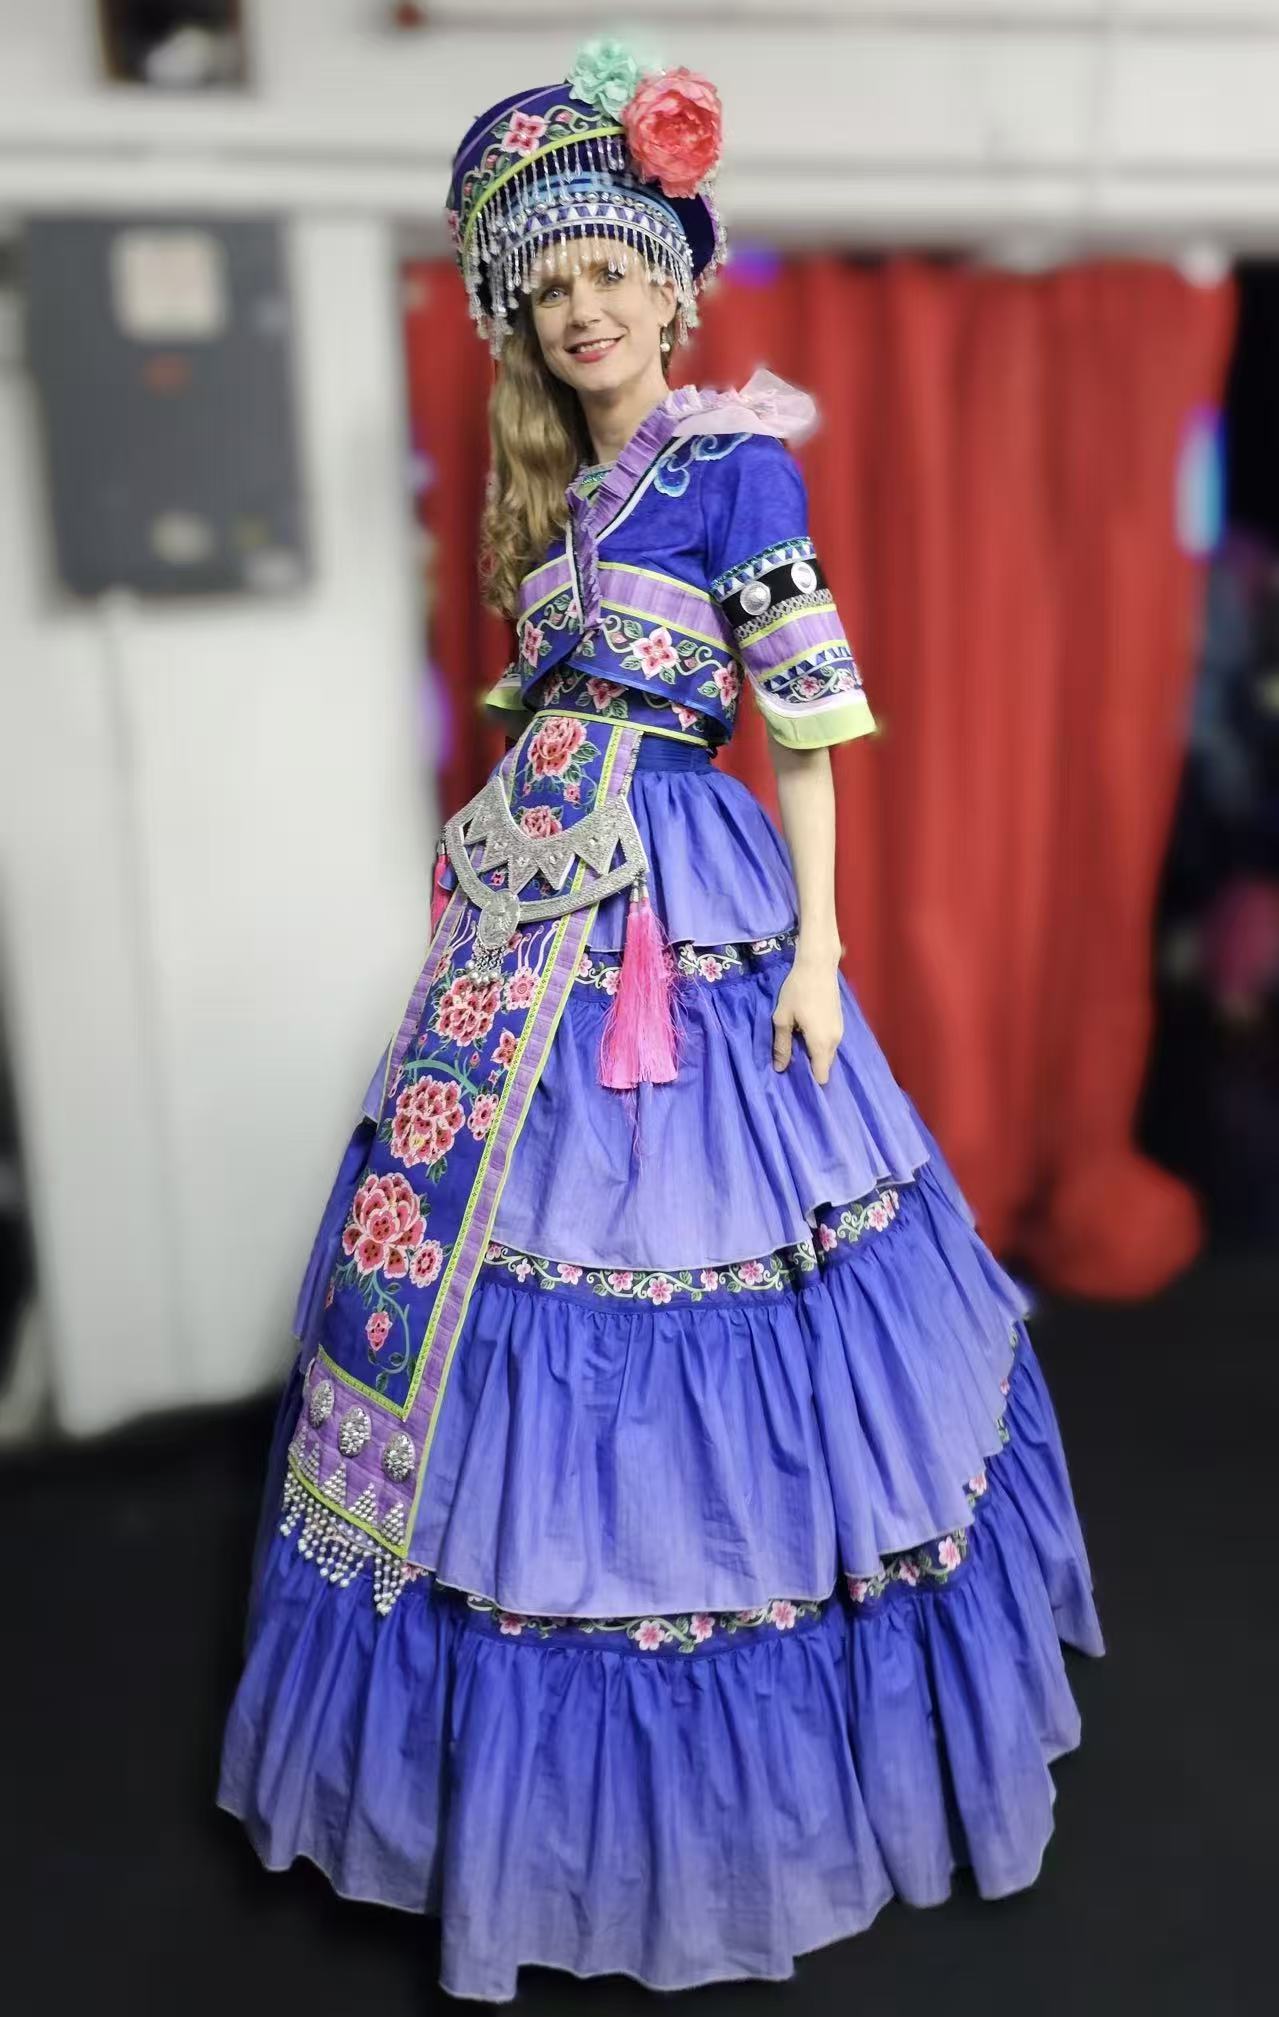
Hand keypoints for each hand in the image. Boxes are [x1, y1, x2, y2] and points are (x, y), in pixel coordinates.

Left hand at [772, 949, 843, 1084]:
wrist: (819, 965)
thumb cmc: (797, 991)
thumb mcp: (782, 1018)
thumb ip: (782, 1045)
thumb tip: (779, 1068)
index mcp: (821, 1043)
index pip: (822, 1075)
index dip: (810, 1081)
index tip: (795, 1080)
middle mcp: (835, 1041)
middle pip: (825, 1066)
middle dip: (811, 1069)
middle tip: (791, 1063)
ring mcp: (840, 1031)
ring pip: (828, 1054)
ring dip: (815, 1055)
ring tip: (796, 1048)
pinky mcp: (840, 1022)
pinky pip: (830, 1043)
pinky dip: (819, 1044)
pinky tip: (805, 1035)